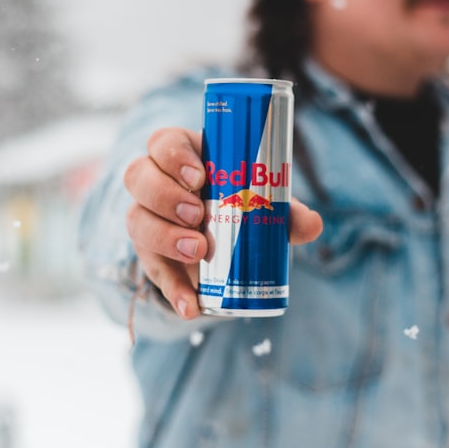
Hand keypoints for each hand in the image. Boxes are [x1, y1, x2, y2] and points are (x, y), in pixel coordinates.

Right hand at [123, 127, 322, 319]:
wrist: (223, 243)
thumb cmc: (241, 203)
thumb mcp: (263, 201)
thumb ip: (287, 211)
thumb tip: (312, 224)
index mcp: (181, 155)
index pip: (162, 142)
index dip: (172, 155)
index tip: (199, 176)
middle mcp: (154, 182)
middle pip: (139, 176)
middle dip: (165, 196)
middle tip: (198, 214)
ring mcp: (146, 218)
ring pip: (136, 219)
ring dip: (165, 236)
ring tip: (198, 250)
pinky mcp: (149, 255)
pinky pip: (152, 270)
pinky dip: (173, 290)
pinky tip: (190, 305)